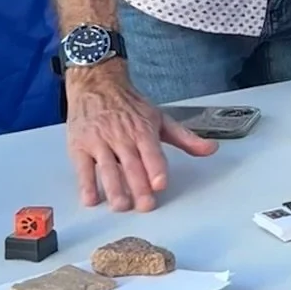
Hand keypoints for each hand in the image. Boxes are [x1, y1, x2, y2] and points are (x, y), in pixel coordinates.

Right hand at [64, 66, 216, 211]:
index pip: (151, 151)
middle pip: (131, 164)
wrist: (97, 84)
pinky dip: (86, 184)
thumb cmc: (129, 105)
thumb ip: (185, 138)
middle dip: (138, 186)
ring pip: (107, 167)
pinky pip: (83, 168)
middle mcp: (121, 135)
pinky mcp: (80, 146)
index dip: (155, 168)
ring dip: (114, 188)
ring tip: (121, 205)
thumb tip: (210, 149)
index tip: (159, 183)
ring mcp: (99, 141)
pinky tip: (91, 199)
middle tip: (145, 205)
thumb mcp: (160, 118)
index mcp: (143, 129)